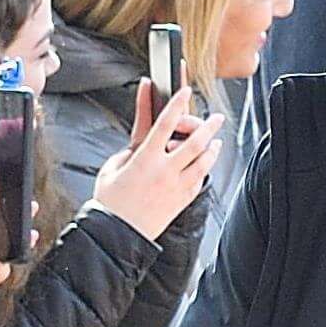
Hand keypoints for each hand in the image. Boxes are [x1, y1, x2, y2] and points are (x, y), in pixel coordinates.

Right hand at [89, 87, 222, 241]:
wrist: (116, 235)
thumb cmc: (109, 203)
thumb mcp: (111, 167)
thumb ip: (129, 150)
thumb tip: (142, 142)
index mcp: (145, 158)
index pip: (166, 122)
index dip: (177, 103)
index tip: (184, 91)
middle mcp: (164, 170)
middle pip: (195, 140)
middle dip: (209, 125)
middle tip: (216, 118)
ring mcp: (176, 186)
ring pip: (204, 161)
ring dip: (213, 147)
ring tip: (216, 140)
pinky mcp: (181, 201)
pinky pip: (199, 180)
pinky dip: (204, 169)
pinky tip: (205, 164)